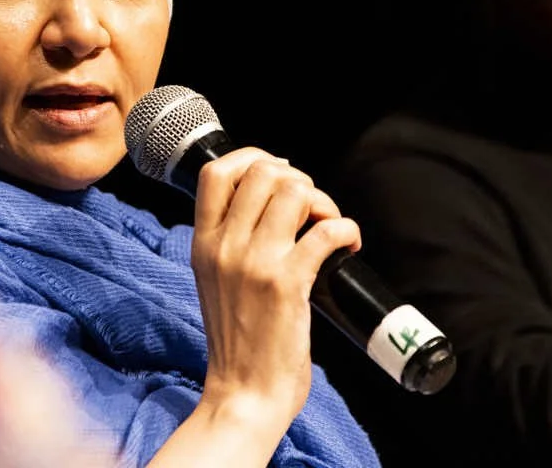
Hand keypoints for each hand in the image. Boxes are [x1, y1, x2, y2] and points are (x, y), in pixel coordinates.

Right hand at [190, 146, 360, 432]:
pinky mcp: (287, 285)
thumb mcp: (214, 279)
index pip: (216, 172)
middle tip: (312, 208)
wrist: (243, 394)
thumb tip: (269, 201)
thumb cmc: (237, 340)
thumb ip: (229, 241)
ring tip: (328, 225)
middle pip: (263, 171)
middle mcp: (224, 246)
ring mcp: (254, 263)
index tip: (279, 173)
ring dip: (323, 202)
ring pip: (295, 191)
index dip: (254, 158)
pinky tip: (348, 244)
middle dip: (298, 179)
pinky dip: (346, 229)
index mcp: (203, 243)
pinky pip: (325, 231)